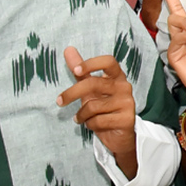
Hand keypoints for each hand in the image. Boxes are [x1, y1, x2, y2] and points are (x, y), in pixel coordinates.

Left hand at [58, 47, 137, 176]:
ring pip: (93, 106)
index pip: (108, 62)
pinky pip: (99, 121)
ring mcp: (127, 103)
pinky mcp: (126, 119)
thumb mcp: (91, 89)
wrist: (120, 135)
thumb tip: (68, 49)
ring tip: (82, 118)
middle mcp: (124, 87)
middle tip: (58, 101)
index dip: (92, 63)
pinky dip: (90, 125)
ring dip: (81, 115)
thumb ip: (81, 71)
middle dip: (72, 93)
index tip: (76, 70)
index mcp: (117, 76)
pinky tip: (94, 125)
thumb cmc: (104, 108)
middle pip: (94, 83)